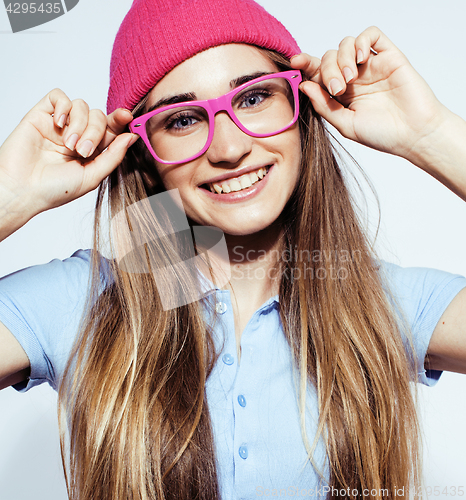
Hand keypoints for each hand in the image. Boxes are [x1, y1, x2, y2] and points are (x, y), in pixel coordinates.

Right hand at [0, 88, 137, 218]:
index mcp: (93, 150)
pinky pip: (59, 96)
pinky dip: (63, 107)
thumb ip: (113, 156)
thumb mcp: (92, 176)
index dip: (120, 121)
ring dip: (80, 124)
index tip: (127, 117)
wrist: (22, 189)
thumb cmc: (55, 189)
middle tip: (83, 151)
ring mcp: (60, 125)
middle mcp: (78, 135)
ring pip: (82, 105)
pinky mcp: (41, 115)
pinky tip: (58, 125)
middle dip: (95, 132)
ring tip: (68, 145)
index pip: (111, 129)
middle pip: (99, 116)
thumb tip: (132, 136)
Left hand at [291, 26, 448, 163]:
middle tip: (337, 89)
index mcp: (341, 95)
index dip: (306, 65)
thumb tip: (304, 85)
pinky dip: (361, 42)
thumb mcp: (345, 125)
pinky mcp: (389, 57)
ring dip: (342, 59)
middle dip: (327, 70)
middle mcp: (354, 79)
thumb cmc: (382, 134)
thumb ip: (324, 106)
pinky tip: (362, 59)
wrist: (414, 135)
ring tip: (351, 80)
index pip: (318, 73)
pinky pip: (371, 35)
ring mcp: (371, 67)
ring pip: (346, 44)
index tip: (294, 63)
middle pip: (329, 58)